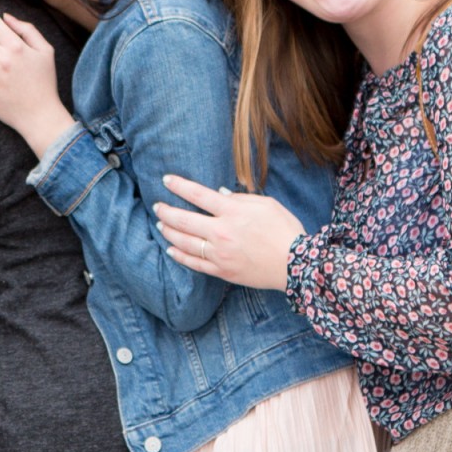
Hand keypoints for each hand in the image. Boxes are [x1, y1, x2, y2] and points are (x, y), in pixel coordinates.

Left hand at [154, 175, 304, 291]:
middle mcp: (221, 232)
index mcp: (233, 211)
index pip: (198, 194)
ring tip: (160, 224)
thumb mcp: (266, 204)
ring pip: (184, 242)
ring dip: (169, 232)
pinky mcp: (221, 271)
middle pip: (184, 219)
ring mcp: (219, 253)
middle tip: (156, 206)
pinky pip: (193, 263)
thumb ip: (239, 198)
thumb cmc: (284, 230)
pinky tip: (170, 249)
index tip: (166, 180)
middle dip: (166, 211)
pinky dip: (179, 255)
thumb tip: (217, 194)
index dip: (178, 186)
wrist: (294, 264)